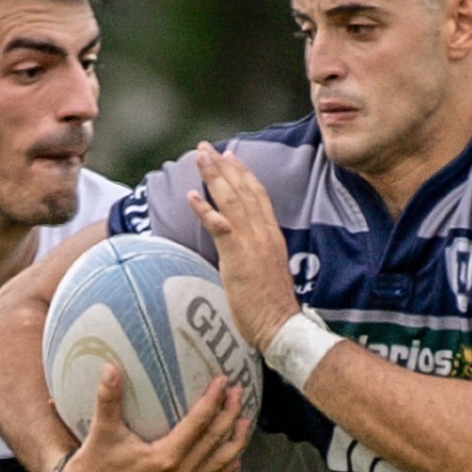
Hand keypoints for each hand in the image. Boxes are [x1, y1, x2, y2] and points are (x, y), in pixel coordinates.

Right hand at [55, 364, 250, 471]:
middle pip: (213, 442)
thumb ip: (108, 398)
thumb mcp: (102, 429)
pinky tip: (234, 457)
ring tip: (244, 421)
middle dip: (228, 415)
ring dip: (234, 442)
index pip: (197, 425)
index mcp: (163, 459)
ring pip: (218, 465)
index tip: (222, 381)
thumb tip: (110, 367)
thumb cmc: (95, 463)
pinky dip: (224, 468)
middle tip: (237, 393)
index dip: (212, 401)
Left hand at [185, 141, 300, 352]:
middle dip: (224, 166)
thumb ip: (259, 255)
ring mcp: (251, 242)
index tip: (231, 157)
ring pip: (231, 200)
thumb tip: (247, 253)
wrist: (280, 324)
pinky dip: (204, 209)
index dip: (243, 174)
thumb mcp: (269, 272)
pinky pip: (218, 225)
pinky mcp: (237, 255)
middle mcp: (263, 233)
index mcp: (272, 235)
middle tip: (207, 147)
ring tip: (199, 157)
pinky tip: (191, 195)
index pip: (258, 196)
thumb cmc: (272, 307)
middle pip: (243, 190)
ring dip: (213, 176)